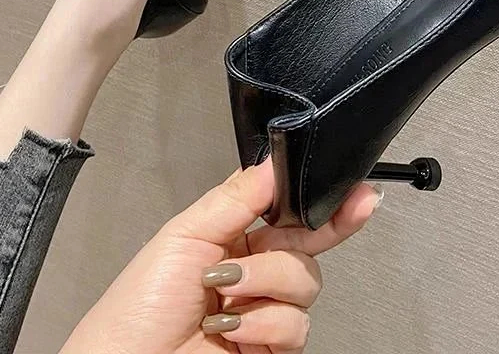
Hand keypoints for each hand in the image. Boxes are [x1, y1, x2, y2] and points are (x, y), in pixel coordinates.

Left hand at [60, 159, 379, 353]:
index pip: (291, 212)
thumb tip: (275, 164)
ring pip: (306, 284)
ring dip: (266, 283)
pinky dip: (264, 323)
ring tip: (227, 292)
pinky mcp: (272, 347)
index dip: (328, 201)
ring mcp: (265, 310)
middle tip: (325, 220)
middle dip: (317, 233)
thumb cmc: (140, 306)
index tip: (358, 191)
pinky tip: (234, 326)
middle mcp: (257, 270)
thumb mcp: (185, 233)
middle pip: (310, 245)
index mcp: (237, 235)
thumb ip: (236, 197)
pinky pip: (295, 326)